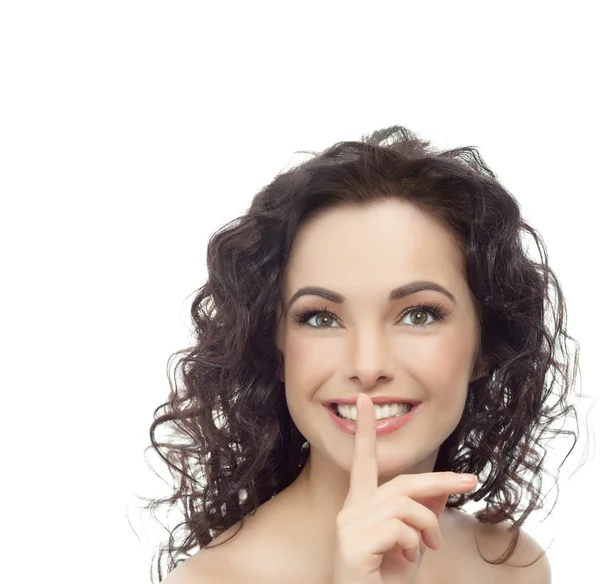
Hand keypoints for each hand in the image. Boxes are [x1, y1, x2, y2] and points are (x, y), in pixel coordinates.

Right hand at [331, 393, 477, 583]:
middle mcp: (350, 511)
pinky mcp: (352, 545)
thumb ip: (422, 515)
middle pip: (401, 483)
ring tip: (428, 547)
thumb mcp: (413, 545)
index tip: (364, 401)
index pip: (363, 463)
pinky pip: (398, 529)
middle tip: (469, 480)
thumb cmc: (387, 582)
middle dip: (439, 480)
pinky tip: (406, 560)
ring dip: (427, 526)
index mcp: (360, 507)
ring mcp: (348, 527)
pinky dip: (413, 543)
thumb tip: (442, 488)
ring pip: (403, 505)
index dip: (364, 431)